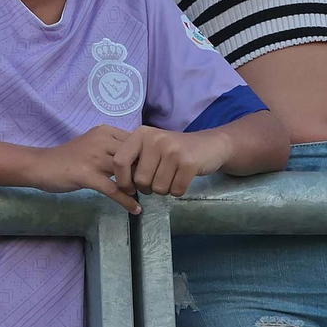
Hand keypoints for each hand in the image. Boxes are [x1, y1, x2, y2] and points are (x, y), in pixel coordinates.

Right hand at [32, 124, 141, 214]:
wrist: (40, 165)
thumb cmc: (67, 157)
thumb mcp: (93, 145)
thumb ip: (114, 149)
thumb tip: (140, 161)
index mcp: (105, 132)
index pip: (138, 142)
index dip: (148, 157)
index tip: (152, 169)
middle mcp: (102, 141)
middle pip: (136, 157)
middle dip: (145, 172)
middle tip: (151, 185)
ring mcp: (94, 158)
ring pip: (127, 173)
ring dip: (138, 187)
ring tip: (146, 195)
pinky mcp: (87, 175)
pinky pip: (113, 189)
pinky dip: (126, 200)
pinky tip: (135, 209)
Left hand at [112, 126, 229, 198]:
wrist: (210, 146)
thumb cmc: (174, 151)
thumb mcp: (150, 148)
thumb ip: (133, 160)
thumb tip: (116, 183)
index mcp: (141, 134)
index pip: (119, 162)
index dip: (122, 180)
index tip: (130, 188)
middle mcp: (155, 139)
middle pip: (140, 180)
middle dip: (148, 188)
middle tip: (158, 180)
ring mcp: (173, 150)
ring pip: (157, 188)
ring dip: (164, 190)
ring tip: (171, 177)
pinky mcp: (189, 163)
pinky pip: (175, 190)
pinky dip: (178, 191)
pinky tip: (182, 179)